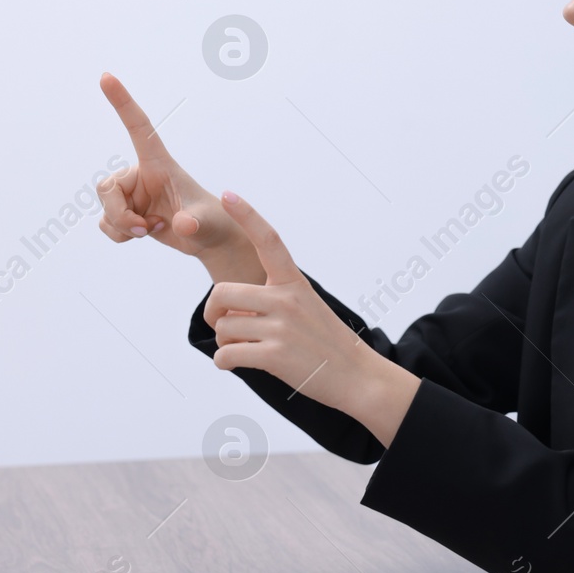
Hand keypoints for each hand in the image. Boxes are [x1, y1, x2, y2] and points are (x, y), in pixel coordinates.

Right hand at [96, 73, 261, 278]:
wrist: (209, 237)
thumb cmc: (213, 221)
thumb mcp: (206, 222)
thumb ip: (193, 223)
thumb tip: (182, 225)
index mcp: (160, 164)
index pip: (138, 128)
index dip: (123, 102)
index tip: (107, 77)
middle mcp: (141, 175)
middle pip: (107, 187)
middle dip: (118, 214)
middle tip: (141, 228)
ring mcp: (132, 194)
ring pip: (105, 208)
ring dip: (122, 226)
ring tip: (150, 229)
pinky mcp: (127, 212)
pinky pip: (106, 223)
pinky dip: (120, 234)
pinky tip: (143, 233)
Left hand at [205, 190, 419, 444]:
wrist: (359, 377)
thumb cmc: (329, 345)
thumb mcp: (307, 308)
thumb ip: (273, 301)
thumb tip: (233, 311)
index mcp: (294, 283)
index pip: (268, 241)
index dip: (246, 216)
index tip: (227, 194)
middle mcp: (286, 300)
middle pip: (221, 292)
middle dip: (214, 312)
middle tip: (222, 323)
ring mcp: (280, 328)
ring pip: (223, 328)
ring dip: (224, 342)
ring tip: (243, 349)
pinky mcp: (274, 356)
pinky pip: (226, 355)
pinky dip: (224, 362)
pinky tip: (234, 363)